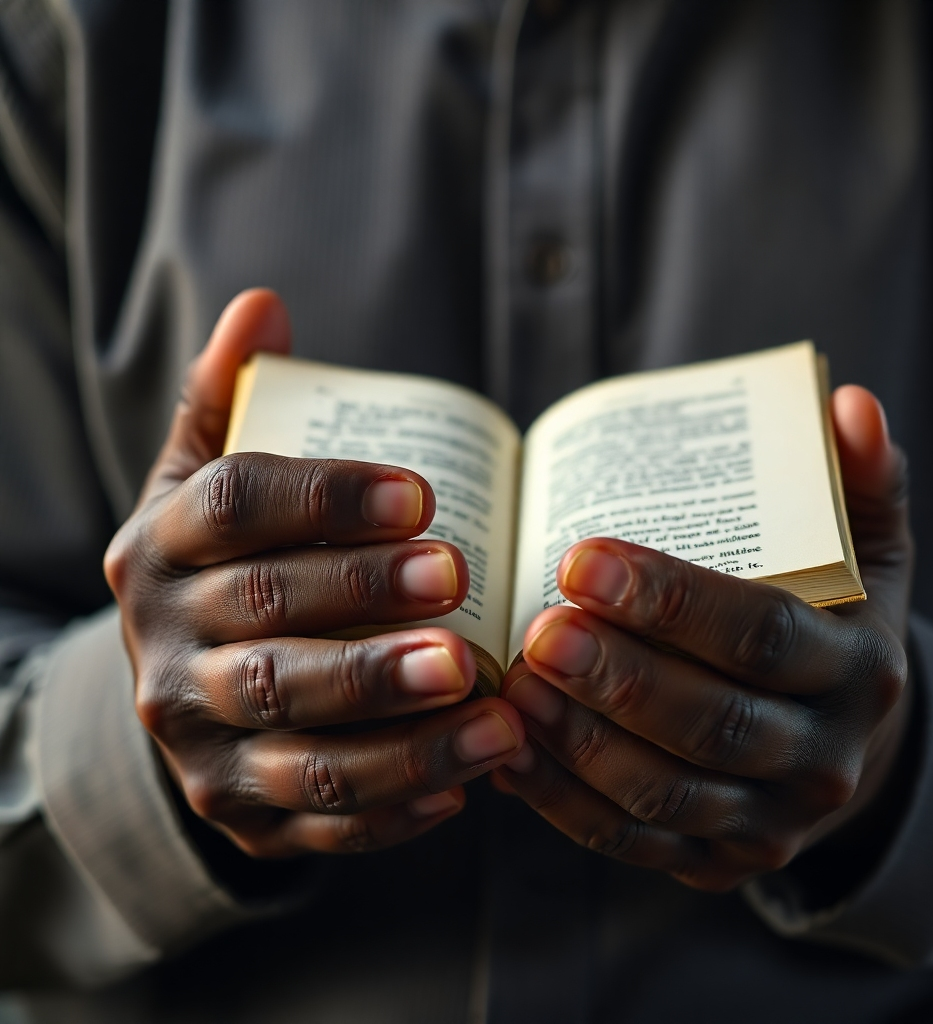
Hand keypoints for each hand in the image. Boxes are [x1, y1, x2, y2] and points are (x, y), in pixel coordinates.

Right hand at [105, 289, 523, 857]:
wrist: (180, 681)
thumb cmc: (226, 562)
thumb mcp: (210, 481)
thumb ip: (235, 399)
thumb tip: (262, 305)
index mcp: (160, 548)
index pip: (235, 508)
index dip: (327, 497)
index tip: (425, 494)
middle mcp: (164, 648)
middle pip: (266, 624)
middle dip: (365, 606)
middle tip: (462, 585)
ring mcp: (198, 740)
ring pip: (297, 739)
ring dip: (398, 728)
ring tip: (491, 705)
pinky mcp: (237, 810)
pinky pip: (317, 821)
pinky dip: (393, 808)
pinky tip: (468, 782)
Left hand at [496, 387, 911, 890]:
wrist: (848, 741)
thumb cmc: (838, 625)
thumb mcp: (870, 552)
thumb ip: (861, 480)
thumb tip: (849, 405)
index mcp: (857, 669)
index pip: (762, 634)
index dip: (672, 601)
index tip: (582, 559)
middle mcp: (822, 756)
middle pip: (712, 724)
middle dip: (618, 679)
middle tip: (540, 629)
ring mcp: (769, 819)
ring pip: (665, 793)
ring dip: (580, 744)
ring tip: (514, 688)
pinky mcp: (714, 860)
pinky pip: (631, 840)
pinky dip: (562, 802)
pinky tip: (508, 751)